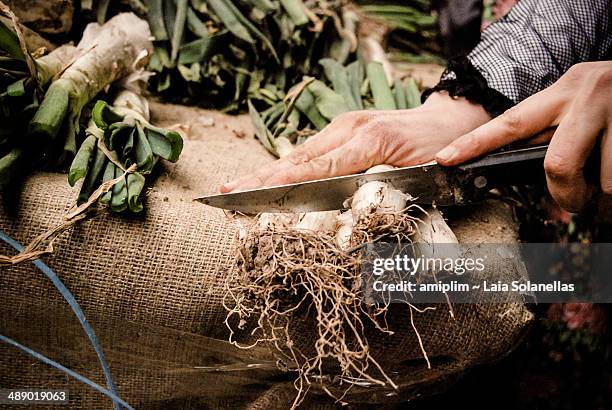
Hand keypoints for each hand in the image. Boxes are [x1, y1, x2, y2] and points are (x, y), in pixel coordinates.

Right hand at [221, 92, 490, 191]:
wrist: (451, 121)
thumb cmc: (438, 151)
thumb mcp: (417, 174)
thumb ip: (379, 189)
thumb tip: (346, 210)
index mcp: (365, 139)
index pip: (316, 166)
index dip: (283, 182)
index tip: (254, 192)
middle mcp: (348, 129)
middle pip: (297, 158)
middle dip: (260, 177)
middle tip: (227, 190)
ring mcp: (344, 126)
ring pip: (299, 154)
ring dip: (266, 172)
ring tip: (235, 185)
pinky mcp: (345, 130)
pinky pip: (310, 151)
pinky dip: (285, 166)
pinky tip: (267, 176)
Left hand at [435, 61, 611, 211]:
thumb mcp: (579, 105)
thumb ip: (552, 131)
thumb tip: (531, 175)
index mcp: (563, 90)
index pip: (509, 122)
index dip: (474, 144)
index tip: (444, 160)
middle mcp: (587, 95)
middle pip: (557, 165)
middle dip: (566, 195)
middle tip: (575, 200)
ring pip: (604, 181)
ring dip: (606, 194)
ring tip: (610, 181)